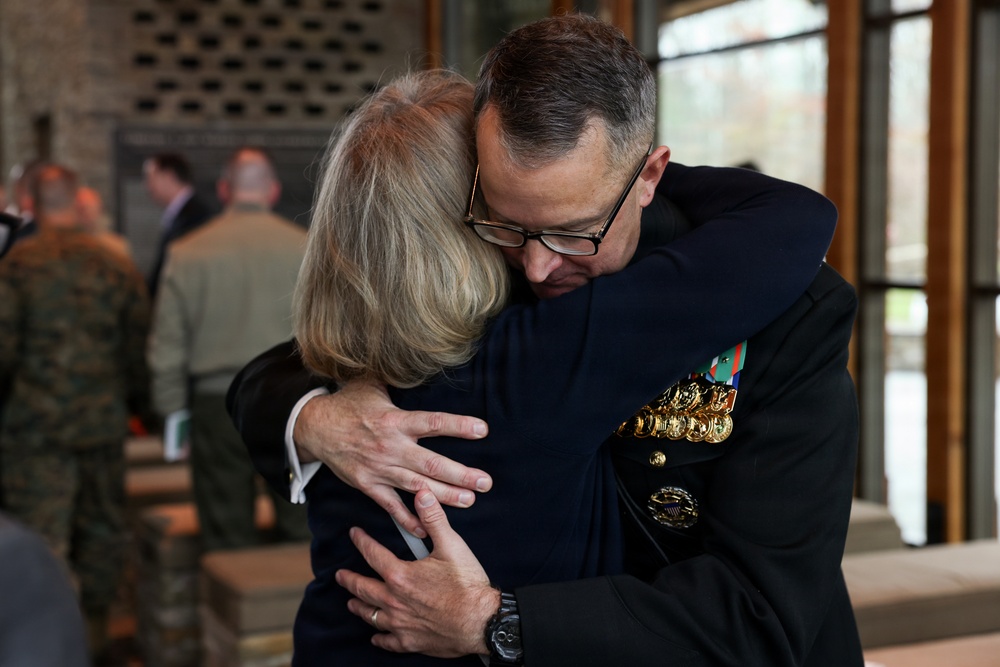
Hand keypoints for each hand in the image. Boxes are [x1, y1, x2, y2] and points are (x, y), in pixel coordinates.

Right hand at [294, 379, 492, 536]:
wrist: (315, 427)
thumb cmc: (348, 404)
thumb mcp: (372, 385)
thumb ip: (397, 380)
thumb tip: (417, 362)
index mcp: (396, 420)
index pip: (433, 423)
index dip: (458, 426)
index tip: (482, 430)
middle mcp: (391, 446)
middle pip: (432, 464)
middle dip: (461, 474)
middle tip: (485, 482)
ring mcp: (380, 468)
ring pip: (418, 486)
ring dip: (445, 496)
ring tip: (469, 500)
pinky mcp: (368, 485)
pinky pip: (391, 505)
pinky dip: (408, 518)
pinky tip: (426, 527)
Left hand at [336, 489, 498, 656]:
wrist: (481, 621)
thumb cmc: (467, 585)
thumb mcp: (452, 546)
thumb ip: (434, 519)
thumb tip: (422, 495)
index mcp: (400, 575)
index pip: (373, 555)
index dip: (362, 541)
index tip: (354, 534)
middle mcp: (394, 600)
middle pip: (363, 589)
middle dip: (349, 580)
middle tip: (340, 575)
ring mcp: (400, 623)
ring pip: (371, 615)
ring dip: (360, 607)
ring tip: (352, 603)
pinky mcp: (410, 641)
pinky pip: (387, 641)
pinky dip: (380, 637)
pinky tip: (376, 636)